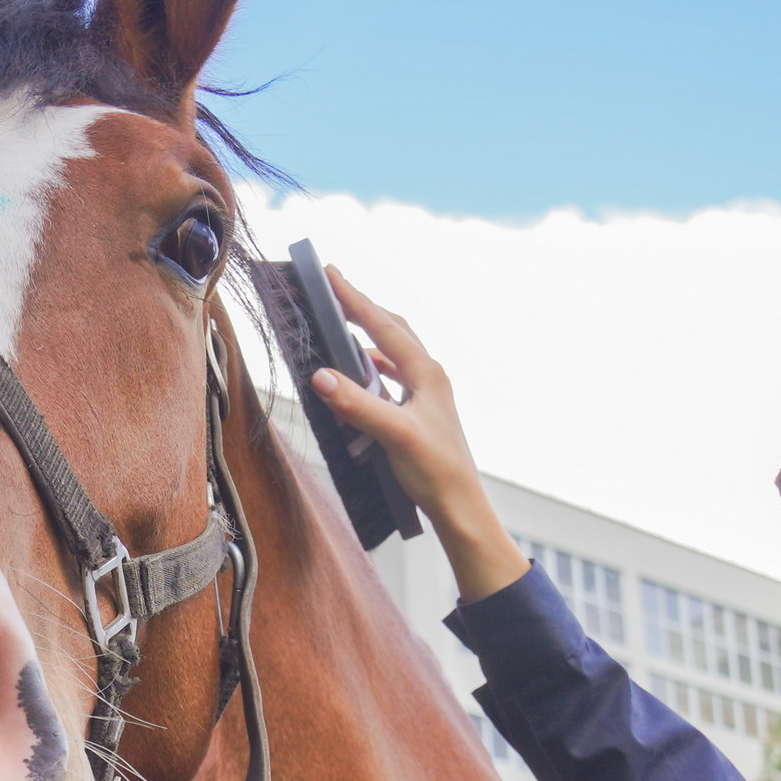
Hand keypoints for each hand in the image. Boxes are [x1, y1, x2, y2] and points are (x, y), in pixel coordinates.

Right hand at [310, 269, 527, 602]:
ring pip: (392, 352)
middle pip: (391, 330)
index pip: (383, 326)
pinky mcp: (419, 411)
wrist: (460, 506)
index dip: (355, 300)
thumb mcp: (394, 435)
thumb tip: (320, 376)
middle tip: (333, 289)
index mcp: (425, 373)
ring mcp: (425, 393)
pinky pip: (391, 377)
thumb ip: (358, 404)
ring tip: (339, 323)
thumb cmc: (436, 471)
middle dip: (361, 309)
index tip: (330, 274)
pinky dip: (370, 367)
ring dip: (366, 336)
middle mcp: (428, 376)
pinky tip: (358, 374)